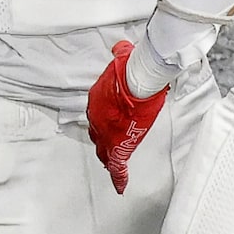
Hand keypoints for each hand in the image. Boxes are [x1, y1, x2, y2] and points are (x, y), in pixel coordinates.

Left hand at [87, 41, 169, 194]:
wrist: (136, 80)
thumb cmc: (131, 69)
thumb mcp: (123, 58)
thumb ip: (120, 54)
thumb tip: (121, 47)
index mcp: (97, 100)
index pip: (98, 115)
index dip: (103, 121)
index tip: (108, 123)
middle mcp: (97, 117)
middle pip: (98, 133)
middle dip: (103, 140)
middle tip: (109, 146)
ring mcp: (105, 133)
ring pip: (105, 150)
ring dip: (110, 157)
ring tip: (114, 166)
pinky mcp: (117, 145)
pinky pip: (116, 166)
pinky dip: (118, 176)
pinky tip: (120, 186)